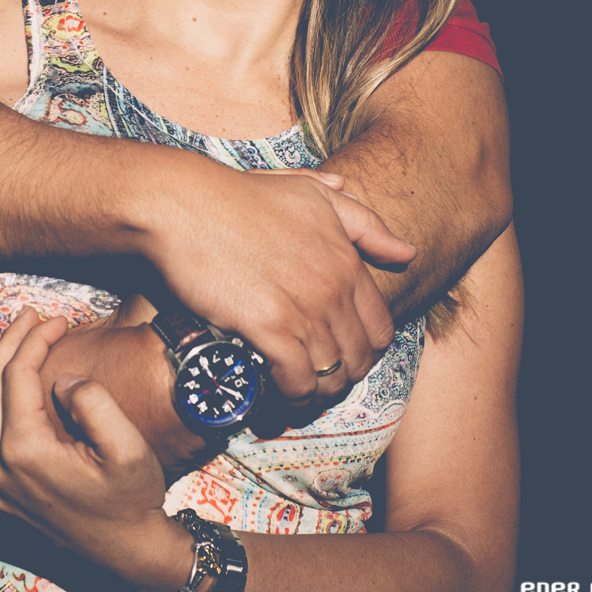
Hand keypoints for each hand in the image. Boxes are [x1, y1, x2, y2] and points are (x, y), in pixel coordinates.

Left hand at [0, 309, 193, 591]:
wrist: (127, 551)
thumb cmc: (133, 497)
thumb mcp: (127, 446)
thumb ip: (92, 402)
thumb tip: (60, 378)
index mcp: (26, 452)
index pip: (18, 376)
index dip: (36, 340)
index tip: (59, 320)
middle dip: (5, 343)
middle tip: (25, 314)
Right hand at [145, 166, 414, 403]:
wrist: (185, 205)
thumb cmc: (240, 197)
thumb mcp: (310, 195)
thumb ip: (361, 222)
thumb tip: (406, 251)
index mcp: (345, 259)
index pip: (380, 327)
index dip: (365, 351)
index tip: (341, 357)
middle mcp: (333, 287)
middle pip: (359, 357)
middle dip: (343, 376)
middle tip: (318, 382)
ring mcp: (304, 308)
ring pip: (332, 375)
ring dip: (318, 393)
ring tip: (299, 396)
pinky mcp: (269, 327)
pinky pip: (299, 379)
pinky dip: (293, 395)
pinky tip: (280, 393)